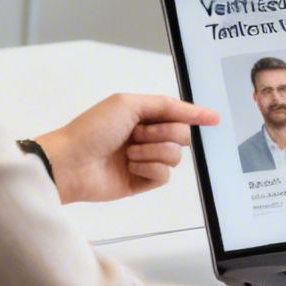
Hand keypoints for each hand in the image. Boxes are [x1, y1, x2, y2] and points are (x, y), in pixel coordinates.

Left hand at [35, 94, 219, 203]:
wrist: (71, 162)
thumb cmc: (93, 129)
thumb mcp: (129, 104)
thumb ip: (165, 105)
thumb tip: (196, 111)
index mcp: (142, 115)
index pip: (178, 113)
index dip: (196, 115)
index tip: (214, 118)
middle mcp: (146, 137)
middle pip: (182, 135)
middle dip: (163, 133)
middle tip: (138, 134)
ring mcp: (145, 160)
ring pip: (174, 156)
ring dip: (152, 151)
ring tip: (128, 153)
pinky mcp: (142, 182)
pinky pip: (164, 175)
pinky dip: (149, 168)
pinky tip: (130, 167)